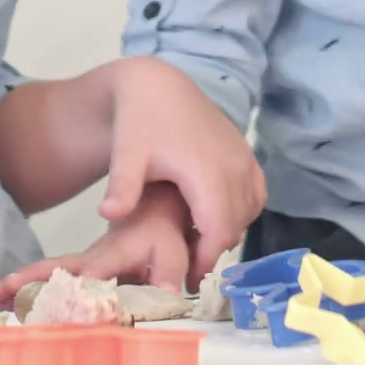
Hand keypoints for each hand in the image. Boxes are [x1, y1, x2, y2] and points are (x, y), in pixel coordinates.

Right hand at [0, 182, 193, 306]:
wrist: (155, 207)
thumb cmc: (163, 232)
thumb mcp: (173, 252)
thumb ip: (167, 274)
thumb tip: (164, 297)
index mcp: (113, 254)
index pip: (91, 274)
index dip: (77, 288)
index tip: (58, 301)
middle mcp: (92, 258)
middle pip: (55, 269)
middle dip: (27, 280)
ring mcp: (84, 263)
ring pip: (48, 272)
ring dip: (20, 283)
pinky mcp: (83, 269)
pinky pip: (54, 278)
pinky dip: (30, 286)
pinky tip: (10, 300)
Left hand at [97, 57, 263, 285]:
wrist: (156, 84)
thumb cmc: (139, 121)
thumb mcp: (126, 154)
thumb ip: (123, 186)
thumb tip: (109, 215)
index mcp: (209, 172)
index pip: (220, 232)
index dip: (205, 260)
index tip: (184, 280)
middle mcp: (235, 166)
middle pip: (235, 226)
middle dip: (213, 250)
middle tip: (184, 266)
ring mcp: (245, 158)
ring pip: (248, 212)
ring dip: (226, 230)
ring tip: (194, 241)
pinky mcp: (247, 153)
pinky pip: (255, 193)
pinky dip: (240, 210)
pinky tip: (211, 215)